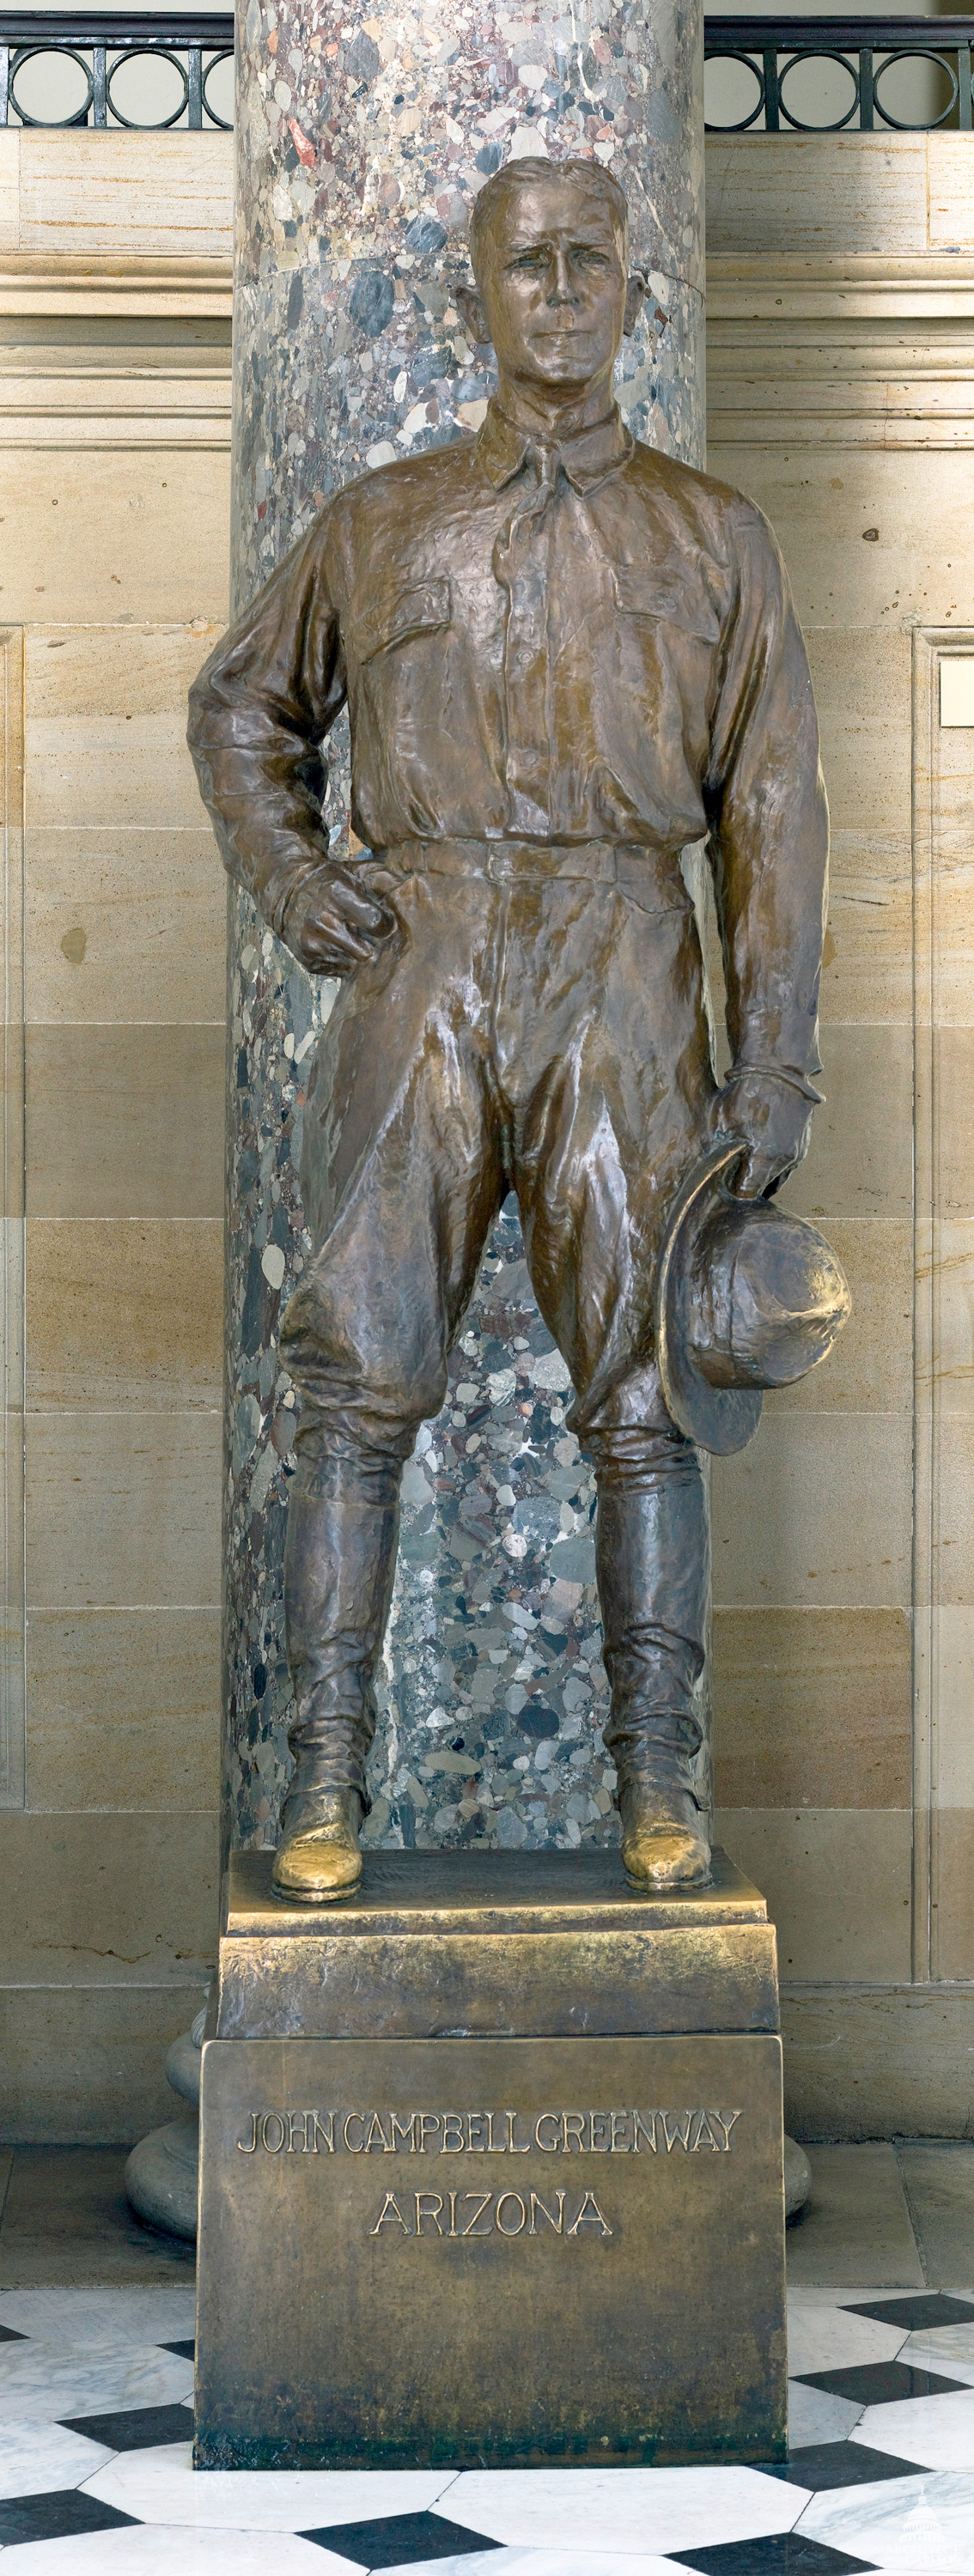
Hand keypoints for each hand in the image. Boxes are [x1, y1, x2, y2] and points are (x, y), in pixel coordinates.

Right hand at [282, 864, 394, 974]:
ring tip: (355, 939)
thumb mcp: (357, 871)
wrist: (289, 894)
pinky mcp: (308, 961)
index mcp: (336, 894)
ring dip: (360, 954)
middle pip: (367, 951)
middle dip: (374, 945)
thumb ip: (385, 879)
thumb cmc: (332, 882)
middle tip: (371, 935)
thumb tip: (410, 893)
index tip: (383, 922)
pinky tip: (341, 946)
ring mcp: (312, 943)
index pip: (376, 922)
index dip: (384, 924)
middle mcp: (321, 920)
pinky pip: (340, 971)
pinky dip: (345, 961)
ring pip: (355, 964)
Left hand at [713, 1069, 814, 1199]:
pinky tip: (758, 1154)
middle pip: (762, 1188)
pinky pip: (786, 1166)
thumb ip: (721, 1156)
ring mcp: (798, 1152)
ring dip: (760, 1176)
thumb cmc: (745, 1093)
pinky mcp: (803, 1143)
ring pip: (775, 1178)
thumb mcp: (722, 1125)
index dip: (731, 1192)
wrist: (778, 1068)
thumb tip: (715, 1177)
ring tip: (743, 1165)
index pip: (746, 1195)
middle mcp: (786, 1160)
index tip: (720, 1185)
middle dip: (745, 1185)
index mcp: (765, 1158)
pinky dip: (772, 1166)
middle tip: (728, 1175)